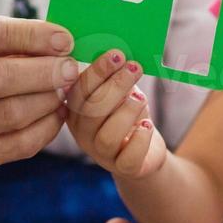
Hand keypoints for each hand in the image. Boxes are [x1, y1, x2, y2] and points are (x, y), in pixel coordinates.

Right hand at [0, 16, 77, 190]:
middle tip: (71, 68)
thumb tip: (61, 42)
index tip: (65, 39)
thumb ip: (9, 43)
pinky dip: (46, 128)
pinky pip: (19, 144)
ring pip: (11, 113)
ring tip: (65, 90)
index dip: (30, 35)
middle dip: (42, 72)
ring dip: (47, 100)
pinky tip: (57, 114)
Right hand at [65, 48, 166, 177]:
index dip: (97, 72)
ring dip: (126, 112)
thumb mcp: (120, 92)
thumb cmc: (128, 113)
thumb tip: (120, 54)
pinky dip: (140, 139)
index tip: (117, 54)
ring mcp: (101, 154)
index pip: (79, 91)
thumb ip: (115, 76)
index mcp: (76, 111)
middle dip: (114, 85)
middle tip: (134, 68)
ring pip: (107, 136)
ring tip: (141, 99)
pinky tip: (146, 126)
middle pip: (91, 111)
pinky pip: (128, 158)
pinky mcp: (124, 168)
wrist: (144, 150)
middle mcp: (83, 133)